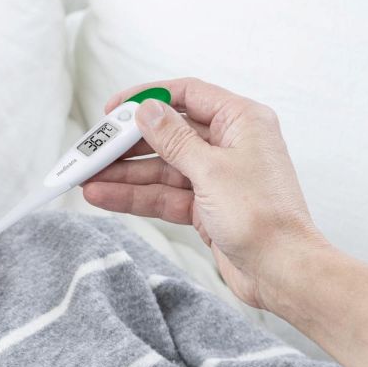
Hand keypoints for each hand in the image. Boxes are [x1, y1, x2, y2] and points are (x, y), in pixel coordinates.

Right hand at [82, 77, 328, 312]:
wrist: (281, 270)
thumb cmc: (261, 217)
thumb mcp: (211, 170)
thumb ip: (174, 138)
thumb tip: (146, 110)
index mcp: (241, 121)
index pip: (187, 95)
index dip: (147, 98)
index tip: (112, 110)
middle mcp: (229, 144)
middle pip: (168, 134)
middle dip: (127, 144)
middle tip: (92, 151)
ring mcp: (216, 177)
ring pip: (161, 168)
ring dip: (124, 174)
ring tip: (86, 178)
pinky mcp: (206, 207)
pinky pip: (163, 195)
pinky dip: (135, 196)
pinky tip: (103, 196)